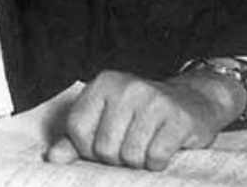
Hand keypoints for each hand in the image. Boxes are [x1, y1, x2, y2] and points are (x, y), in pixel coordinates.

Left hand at [45, 70, 227, 171]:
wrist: (194, 100)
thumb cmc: (143, 114)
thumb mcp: (108, 117)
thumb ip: (78, 138)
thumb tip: (53, 157)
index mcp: (103, 83)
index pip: (77, 129)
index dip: (87, 149)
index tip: (103, 146)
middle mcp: (127, 87)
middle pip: (104, 147)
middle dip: (116, 158)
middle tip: (131, 146)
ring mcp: (154, 100)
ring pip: (130, 156)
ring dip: (139, 161)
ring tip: (147, 146)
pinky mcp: (178, 118)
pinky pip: (156, 157)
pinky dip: (158, 162)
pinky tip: (162, 150)